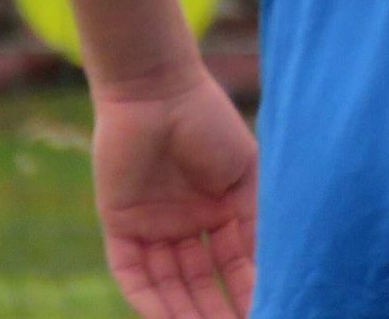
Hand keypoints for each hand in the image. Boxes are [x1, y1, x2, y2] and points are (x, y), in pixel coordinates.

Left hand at [91, 69, 259, 318]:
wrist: (158, 91)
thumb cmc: (209, 123)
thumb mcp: (243, 175)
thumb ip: (252, 223)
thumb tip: (266, 274)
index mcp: (219, 211)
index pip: (234, 264)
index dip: (248, 290)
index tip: (267, 310)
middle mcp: (185, 225)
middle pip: (200, 282)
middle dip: (215, 311)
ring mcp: (153, 227)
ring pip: (168, 285)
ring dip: (184, 313)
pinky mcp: (120, 226)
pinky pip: (133, 273)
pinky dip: (147, 300)